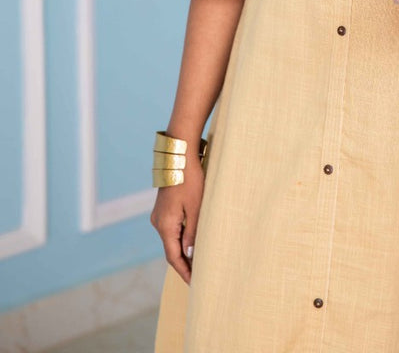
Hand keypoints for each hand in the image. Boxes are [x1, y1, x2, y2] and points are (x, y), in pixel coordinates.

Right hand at [150, 155, 204, 283]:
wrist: (179, 156)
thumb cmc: (190, 180)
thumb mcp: (196, 208)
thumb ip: (192, 233)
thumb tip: (189, 255)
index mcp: (165, 226)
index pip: (173, 257)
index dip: (184, 272)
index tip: (194, 284)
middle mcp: (158, 222)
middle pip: (171, 250)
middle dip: (184, 264)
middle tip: (199, 276)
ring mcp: (159, 215)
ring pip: (171, 239)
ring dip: (182, 251)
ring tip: (198, 261)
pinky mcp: (163, 208)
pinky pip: (171, 229)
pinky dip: (180, 238)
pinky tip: (191, 241)